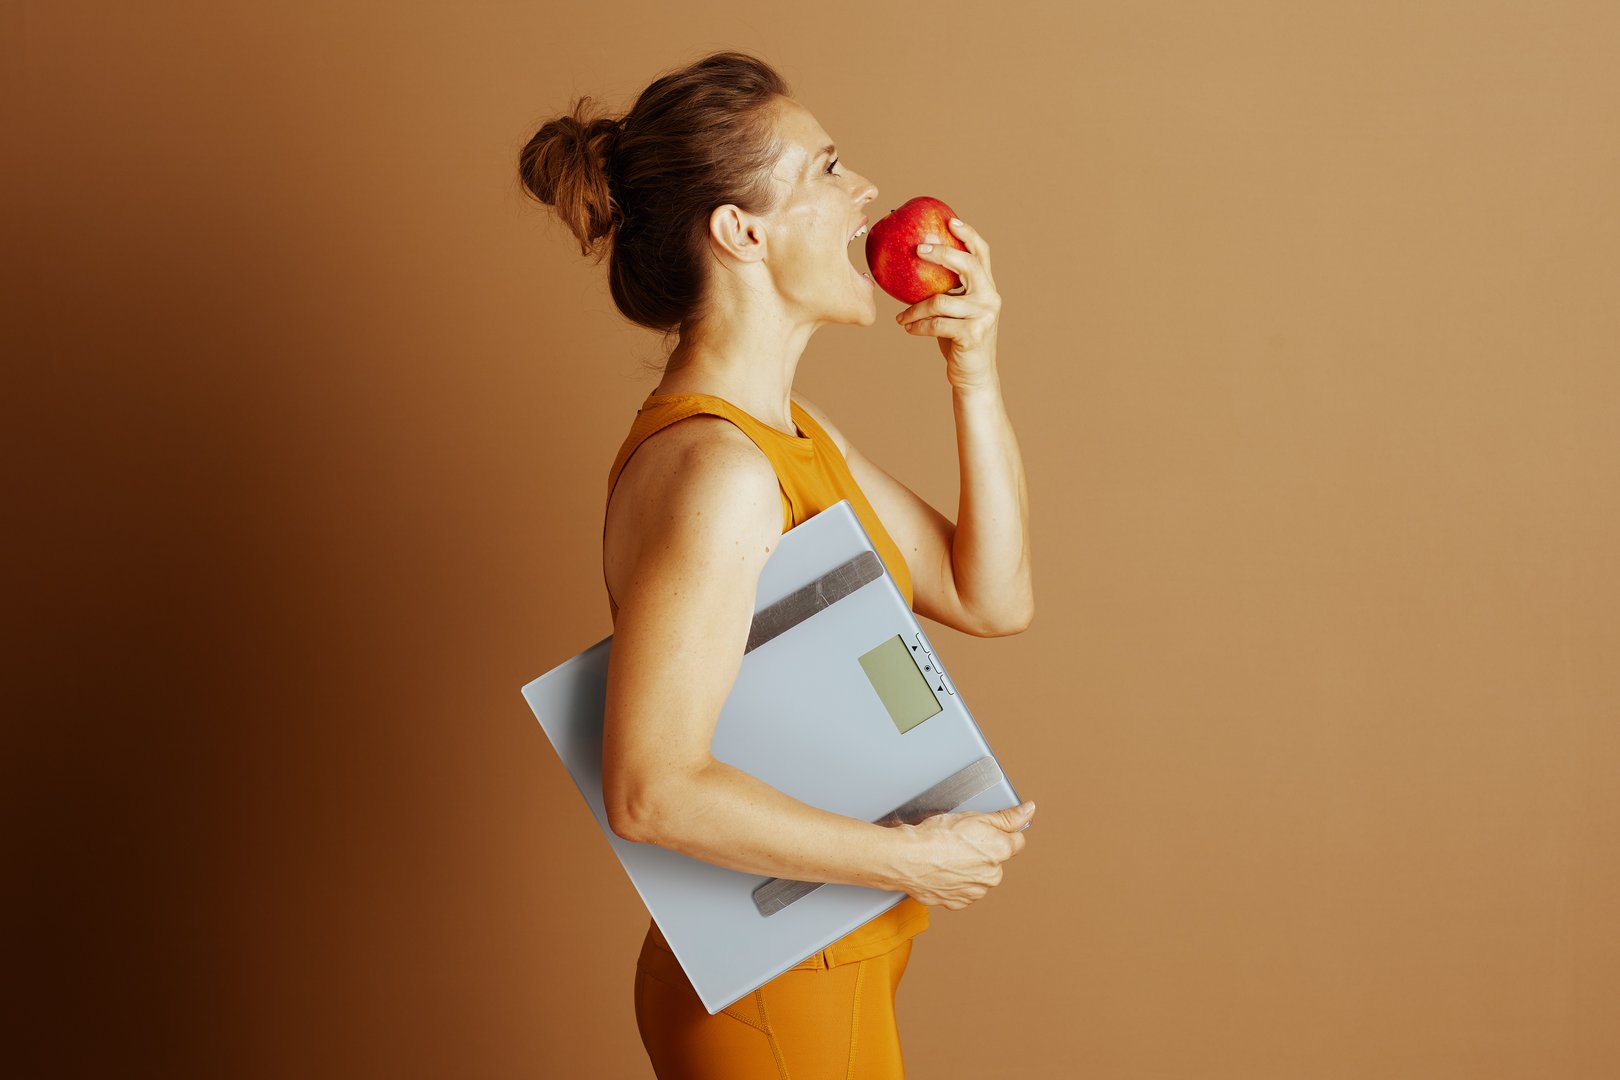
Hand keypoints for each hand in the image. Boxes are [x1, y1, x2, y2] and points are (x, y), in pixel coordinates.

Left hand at [894, 216, 1002, 390]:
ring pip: (941, 301)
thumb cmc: (957, 339)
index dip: (968, 234)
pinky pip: (936, 324)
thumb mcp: (953, 311)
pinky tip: (907, 328)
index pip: (982, 253)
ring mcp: (984, 316)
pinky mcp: (973, 335)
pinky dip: (917, 326)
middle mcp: (990, 298)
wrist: (973, 376)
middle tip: (917, 249)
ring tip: (901, 316)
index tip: (950, 220)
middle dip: (942, 253)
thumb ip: (943, 290)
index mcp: (986, 288)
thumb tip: (909, 265)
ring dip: (914, 309)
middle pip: (968, 265)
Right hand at [894, 801, 1034, 909]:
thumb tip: (1029, 810)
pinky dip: (955, 882)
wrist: (907, 857)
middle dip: (983, 852)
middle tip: (960, 842)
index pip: (1016, 841)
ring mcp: (975, 891)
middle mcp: (993, 875)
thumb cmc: (936, 836)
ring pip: (979, 877)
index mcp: (1001, 851)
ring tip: (948, 856)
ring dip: (968, 869)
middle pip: (996, 860)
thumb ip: (1006, 817)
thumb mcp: (974, 816)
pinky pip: (963, 891)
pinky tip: (942, 869)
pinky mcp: (958, 902)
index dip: (1000, 832)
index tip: (984, 831)